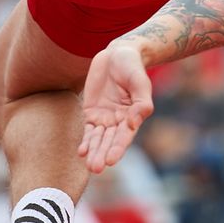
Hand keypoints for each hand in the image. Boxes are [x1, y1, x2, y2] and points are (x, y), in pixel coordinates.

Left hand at [78, 43, 153, 172]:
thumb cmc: (132, 67)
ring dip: (94, 152)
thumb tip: (135, 123)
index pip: (125, 136)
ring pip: (98, 139)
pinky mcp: (91, 112)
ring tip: (89, 165)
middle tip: (96, 168)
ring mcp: (104, 118)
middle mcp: (119, 121)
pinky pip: (87, 130)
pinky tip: (81, 152)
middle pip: (110, 142)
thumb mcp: (140, 82)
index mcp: (133, 116)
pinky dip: (85, 141)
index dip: (117, 148)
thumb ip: (141, 103)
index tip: (111, 161)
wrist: (117, 55)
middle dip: (103, 154)